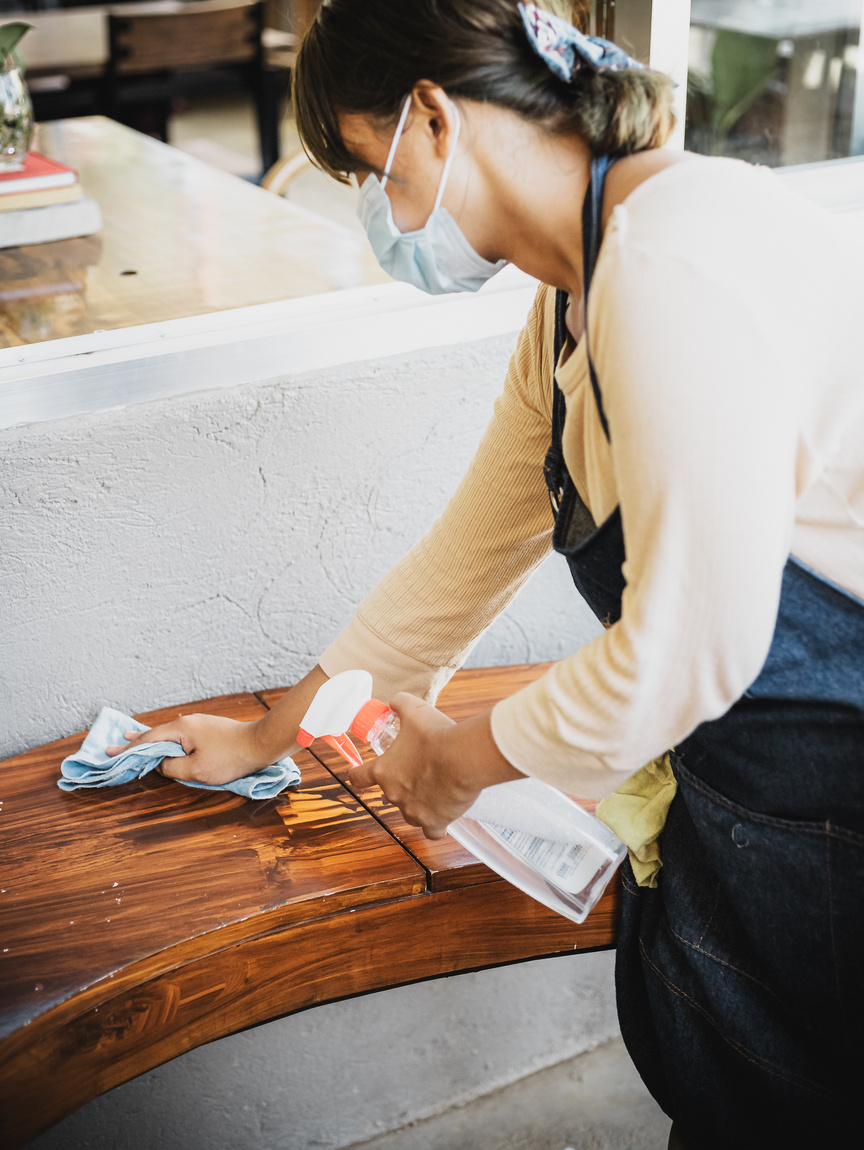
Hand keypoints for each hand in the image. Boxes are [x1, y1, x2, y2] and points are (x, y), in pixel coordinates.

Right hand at [105, 713, 270, 785]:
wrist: (260, 744)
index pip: (148, 740)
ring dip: (150, 740)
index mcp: (181, 729)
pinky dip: (166, 740)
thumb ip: (172, 767)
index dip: (128, 749)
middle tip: (113, 746)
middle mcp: (187, 722)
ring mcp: (198, 724)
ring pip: (168, 734)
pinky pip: (180, 735)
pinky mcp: (208, 729)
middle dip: (134, 742)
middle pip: (155, 734)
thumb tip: (162, 764)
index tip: (109, 753)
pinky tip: (164, 742)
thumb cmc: (229, 758)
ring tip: (131, 740)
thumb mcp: (196, 770)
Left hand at [347, 692, 521, 839]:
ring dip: (417, 802)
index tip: (357, 773)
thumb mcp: (413, 710)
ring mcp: (414, 812)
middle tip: (418, 769)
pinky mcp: (435, 822)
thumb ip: (399, 704)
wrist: (464, 757)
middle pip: (388, 794)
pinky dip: (435, 824)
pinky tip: (443, 814)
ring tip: (434, 788)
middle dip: (400, 783)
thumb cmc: (437, 734)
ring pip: (409, 812)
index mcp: (383, 771)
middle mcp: (394, 795)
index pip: (358, 777)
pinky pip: (431, 830)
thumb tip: (395, 701)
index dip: (357, 774)